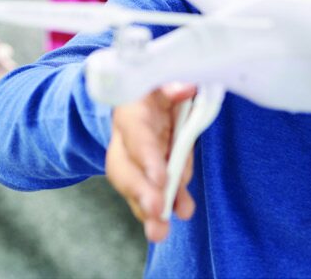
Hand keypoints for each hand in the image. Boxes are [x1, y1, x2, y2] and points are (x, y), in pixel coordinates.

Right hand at [105, 83, 196, 242]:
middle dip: (140, 192)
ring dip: (147, 211)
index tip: (160, 179)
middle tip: (156, 212)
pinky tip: (180, 214)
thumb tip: (185, 88)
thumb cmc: (155, 86)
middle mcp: (126, 139)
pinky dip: (163, 207)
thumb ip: (171, 84)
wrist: (142, 95)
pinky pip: (151, 192)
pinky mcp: (147, 172)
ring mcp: (134, 159)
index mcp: (130, 111)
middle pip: (125, 169)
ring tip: (159, 232)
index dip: (146, 158)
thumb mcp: (161, 78)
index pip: (136, 136)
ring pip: (134, 187)